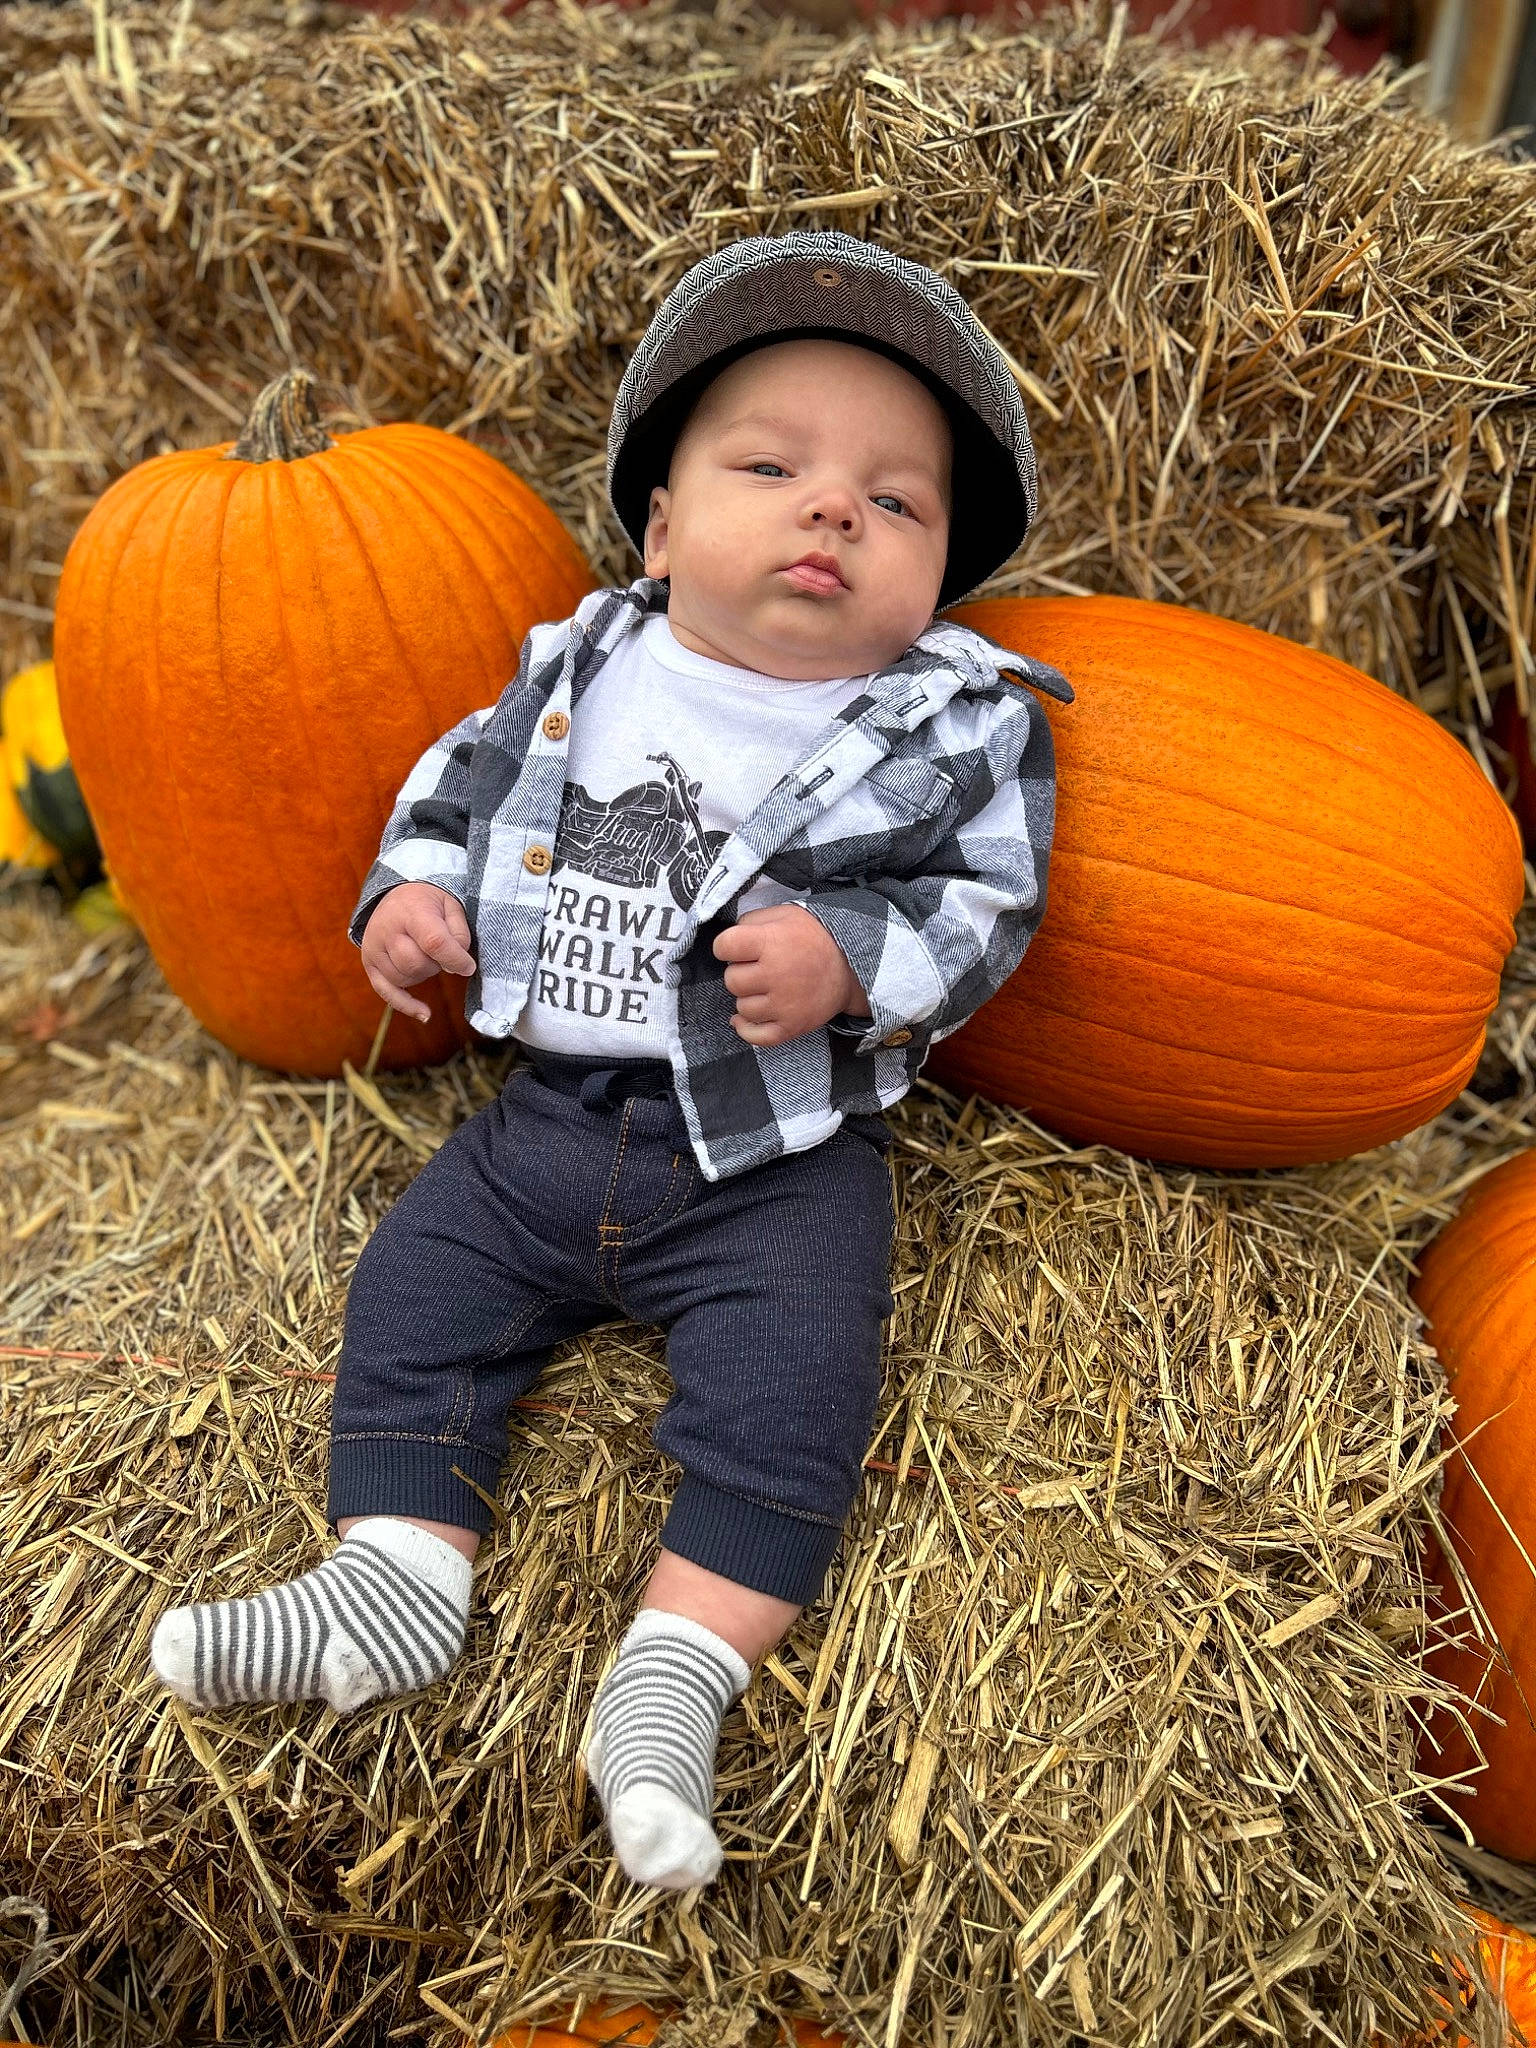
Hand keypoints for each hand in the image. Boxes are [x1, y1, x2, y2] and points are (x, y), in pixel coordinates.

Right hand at [360, 883, 474, 1024]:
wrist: (398, 895)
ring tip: (426, 954)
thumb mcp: (452, 906)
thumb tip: (457, 965)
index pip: (433, 942)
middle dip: (436, 964)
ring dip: (423, 974)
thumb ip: (459, 933)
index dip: (455, 959)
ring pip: (405, 978)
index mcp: (411, 911)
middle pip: (416, 963)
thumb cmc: (430, 903)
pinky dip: (406, 1005)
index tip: (468, 966)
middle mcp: (386, 930)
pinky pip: (386, 992)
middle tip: (441, 952)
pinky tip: (425, 1014)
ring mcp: (374, 948)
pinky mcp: (369, 963)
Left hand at [712, 902, 867, 1047]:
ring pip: (742, 1008)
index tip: (737, 948)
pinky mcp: (792, 1027)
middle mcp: (776, 974)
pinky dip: (746, 1029)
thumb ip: (751, 921)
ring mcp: (784, 1004)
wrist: (853, 966)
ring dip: (749, 998)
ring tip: (766, 988)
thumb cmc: (814, 937)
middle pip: (732, 980)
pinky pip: (756, 1036)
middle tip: (759, 968)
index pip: (724, 946)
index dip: (726, 947)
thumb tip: (727, 943)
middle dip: (741, 973)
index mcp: (772, 942)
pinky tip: (746, 1018)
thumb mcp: (784, 914)